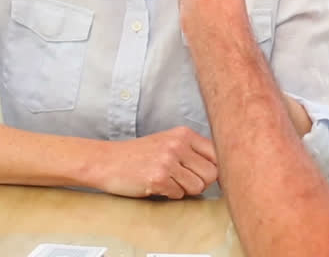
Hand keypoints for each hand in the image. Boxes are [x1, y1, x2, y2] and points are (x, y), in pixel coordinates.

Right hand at [95, 126, 217, 198]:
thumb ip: (193, 150)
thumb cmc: (139, 154)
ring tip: (168, 181)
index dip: (216, 169)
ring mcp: (168, 161)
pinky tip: (156, 184)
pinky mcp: (158, 179)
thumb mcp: (168, 141)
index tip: (209, 176)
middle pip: (211, 174)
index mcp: (183, 134)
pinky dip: (169, 194)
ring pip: (197, 187)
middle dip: (200, 182)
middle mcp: (177, 145)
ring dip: (185, 189)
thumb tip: (222, 169)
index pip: (218, 154)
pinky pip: (179, 194)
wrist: (107, 161)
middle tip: (182, 180)